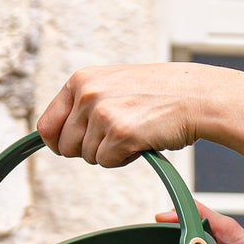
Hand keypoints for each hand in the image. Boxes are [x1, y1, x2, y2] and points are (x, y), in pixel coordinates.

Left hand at [37, 64, 219, 167]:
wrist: (196, 95)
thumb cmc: (157, 94)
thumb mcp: (112, 86)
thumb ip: (83, 103)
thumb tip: (49, 137)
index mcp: (80, 80)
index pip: (46, 125)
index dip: (58, 142)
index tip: (71, 146)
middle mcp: (87, 93)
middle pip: (65, 147)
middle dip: (89, 149)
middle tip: (116, 135)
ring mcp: (102, 113)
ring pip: (88, 157)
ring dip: (110, 153)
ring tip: (134, 131)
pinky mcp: (120, 133)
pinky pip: (107, 162)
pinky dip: (124, 159)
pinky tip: (141, 139)